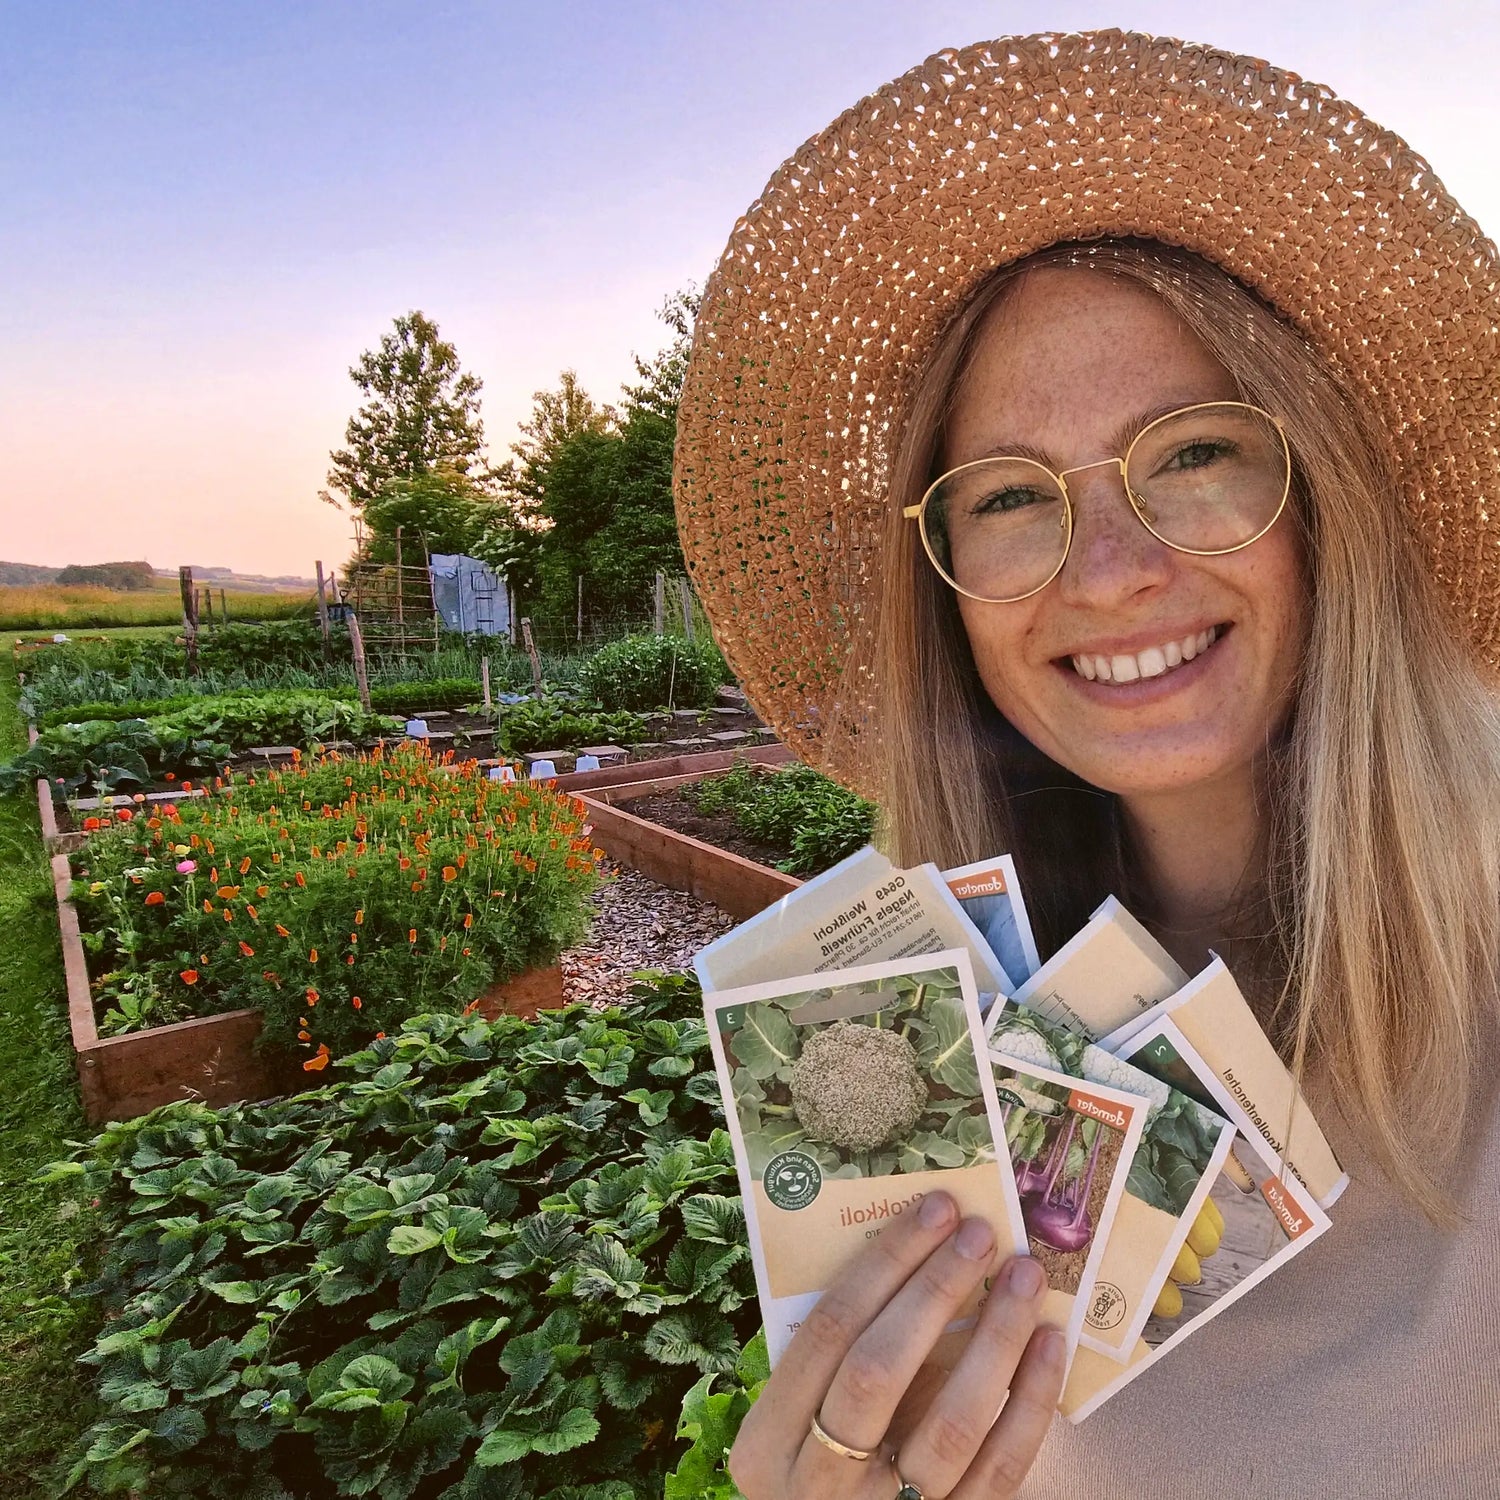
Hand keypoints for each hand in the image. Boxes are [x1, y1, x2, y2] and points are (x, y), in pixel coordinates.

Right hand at [729, 1191, 1063, 1499]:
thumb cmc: (822, 1469)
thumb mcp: (796, 1426)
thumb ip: (837, 1361)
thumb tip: (917, 1255)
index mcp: (768, 1444)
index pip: (826, 1332)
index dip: (883, 1264)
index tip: (933, 1210)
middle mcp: (819, 1484)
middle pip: (879, 1371)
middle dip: (934, 1290)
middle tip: (979, 1232)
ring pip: (950, 1424)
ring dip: (995, 1337)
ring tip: (1024, 1275)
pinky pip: (1001, 1468)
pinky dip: (1031, 1398)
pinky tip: (1049, 1342)